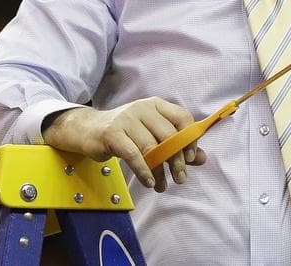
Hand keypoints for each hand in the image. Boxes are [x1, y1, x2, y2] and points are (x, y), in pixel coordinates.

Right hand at [43, 98, 207, 192]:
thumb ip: (177, 145)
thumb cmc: (125, 133)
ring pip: (151, 148)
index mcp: (156, 105)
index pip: (181, 117)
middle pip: (168, 135)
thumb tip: (202, 158)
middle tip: (180, 178)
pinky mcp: (112, 133)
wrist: (89, 130)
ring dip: (160, 170)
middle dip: (177, 160)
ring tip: (162, 185)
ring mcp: (126, 119)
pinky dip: (144, 171)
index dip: (189, 139)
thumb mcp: (151, 134)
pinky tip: (149, 182)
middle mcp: (142, 108)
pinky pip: (133, 155)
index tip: (192, 158)